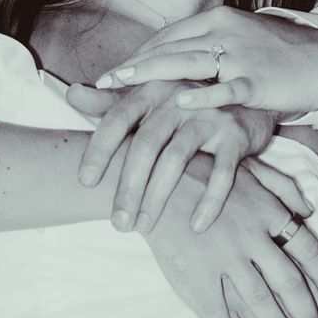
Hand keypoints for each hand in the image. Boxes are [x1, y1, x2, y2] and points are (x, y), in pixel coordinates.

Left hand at [64, 77, 278, 233]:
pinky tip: (196, 226)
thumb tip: (71, 94)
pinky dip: (209, 201)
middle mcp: (178, 99)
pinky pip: (222, 173)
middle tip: (117, 222)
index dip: (100, 149)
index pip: (117, 118)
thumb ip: (110, 102)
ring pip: (178, 159)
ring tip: (144, 227)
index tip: (85, 181)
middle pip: (146, 144)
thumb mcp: (150, 99)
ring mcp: (209, 116)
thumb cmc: (186, 104)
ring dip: (159, 197)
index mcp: (152, 90)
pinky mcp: (236, 136)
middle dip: (128, 186)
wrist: (246, 98)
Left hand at [97, 6, 317, 116]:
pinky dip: (202, 94)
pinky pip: (227, 87)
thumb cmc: (286, 55)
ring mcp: (242, 55)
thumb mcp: (245, 40)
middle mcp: (226, 31)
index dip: (139, 52)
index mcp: (220, 20)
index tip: (113, 69)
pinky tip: (178, 101)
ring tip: (121, 85)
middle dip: (132, 65)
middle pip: (169, 47)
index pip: (169, 35)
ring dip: (149, 74)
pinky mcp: (260, 79)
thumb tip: (181, 61)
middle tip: (103, 80)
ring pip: (187, 62)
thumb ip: (212, 46)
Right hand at [141, 160, 317, 317]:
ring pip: (260, 303)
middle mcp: (251, 237)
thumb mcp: (250, 169)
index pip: (308, 251)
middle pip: (290, 284)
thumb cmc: (203, 172)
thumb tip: (310, 207)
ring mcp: (223, 258)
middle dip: (307, 316)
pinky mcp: (195, 275)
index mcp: (267, 212)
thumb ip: (284, 188)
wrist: (154, 179)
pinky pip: (218, 314)